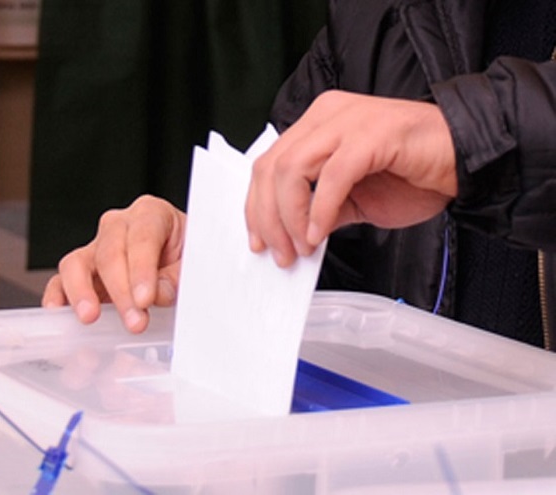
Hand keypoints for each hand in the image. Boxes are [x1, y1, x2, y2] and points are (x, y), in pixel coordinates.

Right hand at [42, 195, 185, 332]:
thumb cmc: (186, 255)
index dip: (142, 269)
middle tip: (135, 321)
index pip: (142, 237)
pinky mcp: (83, 272)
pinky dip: (58, 295)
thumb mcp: (192, 262)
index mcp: (151, 213)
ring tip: (91, 316)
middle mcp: (119, 225)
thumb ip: (176, 278)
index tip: (146, 298)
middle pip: (110, 253)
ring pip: (77, 262)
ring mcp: (97, 247)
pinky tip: (60, 312)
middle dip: (121, 291)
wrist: (181, 258)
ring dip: (82, 292)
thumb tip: (158, 294)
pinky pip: (61, 280)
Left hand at [245, 90, 456, 266]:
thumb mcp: (354, 201)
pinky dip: (321, 209)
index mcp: (317, 126)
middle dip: (267, 217)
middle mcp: (327, 116)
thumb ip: (320, 212)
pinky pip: (332, 175)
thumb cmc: (415, 175)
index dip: (256, 206)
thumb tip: (293, 235)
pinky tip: (320, 234)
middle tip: (280, 253)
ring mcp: (348, 120)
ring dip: (289, 216)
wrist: (466, 162)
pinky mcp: (373, 134)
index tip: (259, 241)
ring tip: (301, 247)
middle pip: (272, 166)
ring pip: (292, 168)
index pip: (268, 164)